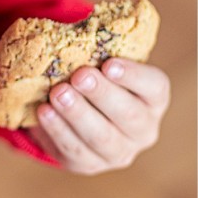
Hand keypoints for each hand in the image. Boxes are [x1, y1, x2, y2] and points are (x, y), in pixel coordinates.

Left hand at [29, 58, 170, 174]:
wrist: (76, 118)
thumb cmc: (92, 83)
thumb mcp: (100, 68)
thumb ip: (95, 56)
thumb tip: (68, 33)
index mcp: (153, 100)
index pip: (153, 87)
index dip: (133, 76)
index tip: (109, 63)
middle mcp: (143, 130)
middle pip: (128, 115)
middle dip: (101, 95)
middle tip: (79, 76)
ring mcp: (117, 152)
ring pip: (100, 138)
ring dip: (77, 114)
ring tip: (57, 94)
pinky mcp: (88, 165)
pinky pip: (73, 150)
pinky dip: (57, 131)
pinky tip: (43, 113)